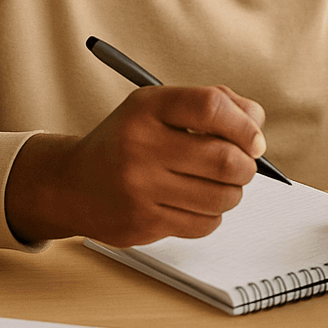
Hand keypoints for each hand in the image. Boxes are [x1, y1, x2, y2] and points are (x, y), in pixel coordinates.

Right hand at [5, 84, 266, 245]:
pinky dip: (211, 215)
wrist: (71, 184)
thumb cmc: (127, 141)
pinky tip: (192, 203)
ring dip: (231, 193)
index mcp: (148, 108)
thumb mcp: (158, 107)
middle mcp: (141, 146)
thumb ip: (211, 103)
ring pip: (222, 197)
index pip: (211, 107)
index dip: (244, 125)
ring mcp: (141, 188)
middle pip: (225, 159)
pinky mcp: (144, 223)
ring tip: (214, 185)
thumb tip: (256, 124)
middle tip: (242, 166)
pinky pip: (206, 223)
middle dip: (246, 166)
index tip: (254, 139)